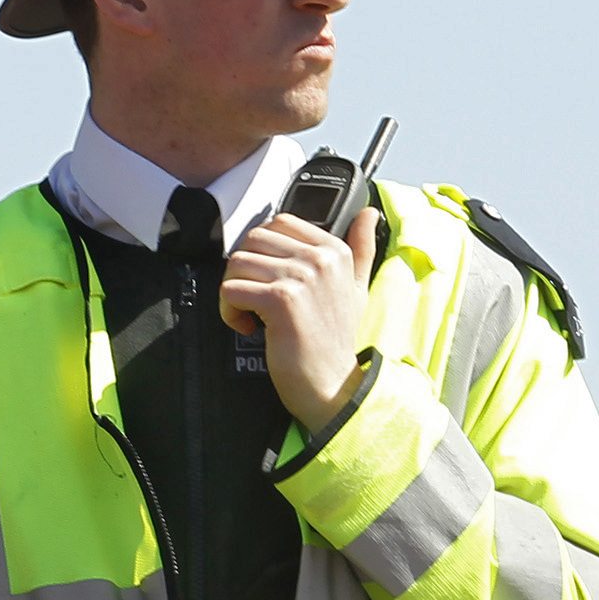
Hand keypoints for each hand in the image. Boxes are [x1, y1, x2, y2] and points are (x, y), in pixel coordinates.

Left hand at [221, 207, 378, 432]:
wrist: (332, 386)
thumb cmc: (337, 341)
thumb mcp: (357, 289)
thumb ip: (362, 248)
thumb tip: (368, 212)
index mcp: (335, 250)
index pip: (280, 223)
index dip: (263, 251)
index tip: (269, 280)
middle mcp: (321, 259)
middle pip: (253, 239)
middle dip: (244, 270)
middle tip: (253, 298)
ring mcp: (302, 277)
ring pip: (238, 263)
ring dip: (234, 291)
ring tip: (250, 314)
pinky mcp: (281, 301)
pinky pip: (232, 289)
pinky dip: (229, 311)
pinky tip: (248, 327)